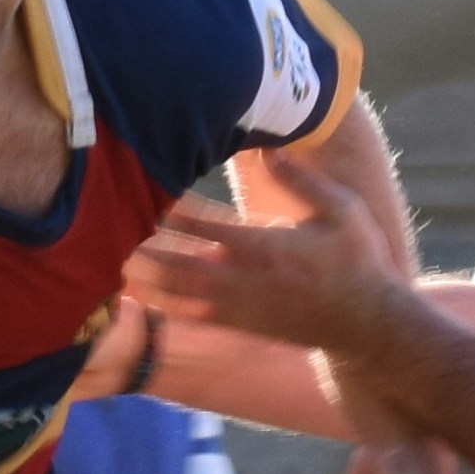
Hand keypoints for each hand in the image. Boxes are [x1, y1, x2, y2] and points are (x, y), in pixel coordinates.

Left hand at [123, 192, 397, 356]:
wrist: (367, 325)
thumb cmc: (358, 262)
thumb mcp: (343, 211)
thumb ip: (303, 180)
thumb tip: (269, 148)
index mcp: (261, 244)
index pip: (200, 222)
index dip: (166, 208)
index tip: (141, 188)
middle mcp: (241, 277)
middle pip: (173, 260)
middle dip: (141, 246)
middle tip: (107, 227)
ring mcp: (237, 305)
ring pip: (175, 292)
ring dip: (142, 276)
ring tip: (110, 260)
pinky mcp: (238, 325)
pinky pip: (188, 315)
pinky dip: (159, 304)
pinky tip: (137, 295)